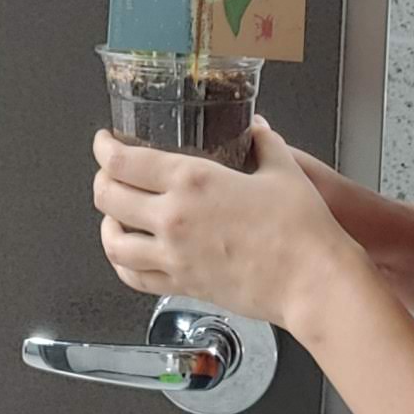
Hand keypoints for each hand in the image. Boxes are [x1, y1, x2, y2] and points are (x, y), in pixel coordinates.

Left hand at [94, 120, 363, 333]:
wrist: (312, 280)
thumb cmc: (301, 228)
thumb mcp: (283, 169)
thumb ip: (263, 142)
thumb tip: (257, 128)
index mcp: (191, 180)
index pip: (123, 161)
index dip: (104, 148)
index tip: (104, 142)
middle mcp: (173, 218)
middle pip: (108, 197)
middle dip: (101, 179)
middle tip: (108, 172)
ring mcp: (174, 256)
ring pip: (113, 243)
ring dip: (105, 224)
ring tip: (112, 215)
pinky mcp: (183, 285)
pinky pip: (134, 278)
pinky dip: (122, 264)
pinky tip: (129, 254)